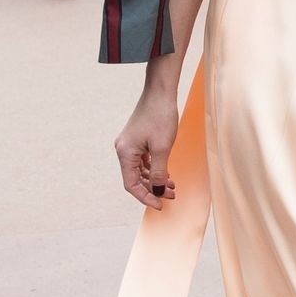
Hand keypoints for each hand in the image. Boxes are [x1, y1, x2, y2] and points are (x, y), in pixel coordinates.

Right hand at [115, 88, 179, 208]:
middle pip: (135, 179)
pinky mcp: (137, 139)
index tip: (160, 205)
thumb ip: (158, 173)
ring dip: (155, 179)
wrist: (161, 91)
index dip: (145, 197)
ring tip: (172, 186)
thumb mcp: (162, 148)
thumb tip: (156, 191)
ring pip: (140, 170)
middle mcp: (123, 150)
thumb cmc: (161, 116)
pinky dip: (154, 169)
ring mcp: (130, 144)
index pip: (131, 184)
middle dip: (153, 189)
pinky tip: (166, 173)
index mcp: (125, 153)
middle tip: (171, 195)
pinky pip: (143, 161)